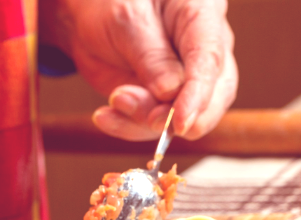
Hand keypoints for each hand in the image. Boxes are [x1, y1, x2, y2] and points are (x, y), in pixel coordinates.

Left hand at [41, 0, 236, 139]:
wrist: (87, 14)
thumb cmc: (111, 1)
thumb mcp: (127, 19)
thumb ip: (151, 57)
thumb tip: (172, 93)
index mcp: (202, 16)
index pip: (210, 61)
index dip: (198, 95)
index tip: (180, 121)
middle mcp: (203, 51)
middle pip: (213, 97)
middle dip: (178, 117)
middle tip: (149, 120)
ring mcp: (185, 80)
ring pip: (180, 118)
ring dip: (144, 120)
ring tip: (116, 99)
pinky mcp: (163, 101)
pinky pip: (152, 125)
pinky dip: (128, 126)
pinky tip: (106, 116)